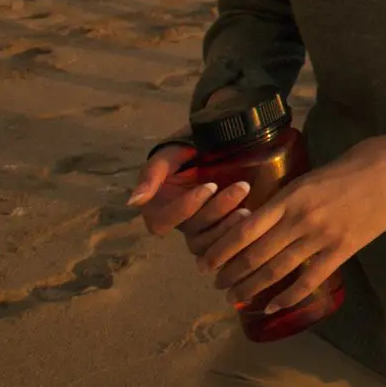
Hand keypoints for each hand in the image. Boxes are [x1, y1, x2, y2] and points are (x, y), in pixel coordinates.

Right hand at [128, 144, 250, 248]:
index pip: (163, 221)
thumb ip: (152, 175)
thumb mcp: (169, 153)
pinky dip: (236, 235)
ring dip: (229, 227)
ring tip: (248, 208)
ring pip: (209, 242)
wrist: (222, 140)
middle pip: (193, 231)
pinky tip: (252, 218)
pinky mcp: (220, 230)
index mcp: (158, 207)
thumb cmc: (189, 145)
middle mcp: (178, 222)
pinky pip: (224, 245)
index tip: (210, 186)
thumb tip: (133, 202)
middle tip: (242, 187)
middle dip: (217, 210)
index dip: (186, 208)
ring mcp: (201, 228)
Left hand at [200, 135, 385, 313]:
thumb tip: (270, 212)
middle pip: (255, 254)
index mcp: (291, 194)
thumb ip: (292, 193)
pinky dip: (289, 297)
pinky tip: (274, 307)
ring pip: (278, 270)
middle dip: (231, 273)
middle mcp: (301, 218)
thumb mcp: (316, 171)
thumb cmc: (361, 160)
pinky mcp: (344, 250)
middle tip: (216, 285)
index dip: (221, 250)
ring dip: (253, 288)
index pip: (244, 229)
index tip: (206, 262)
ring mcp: (323, 236)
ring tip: (235, 298)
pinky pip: (310, 280)